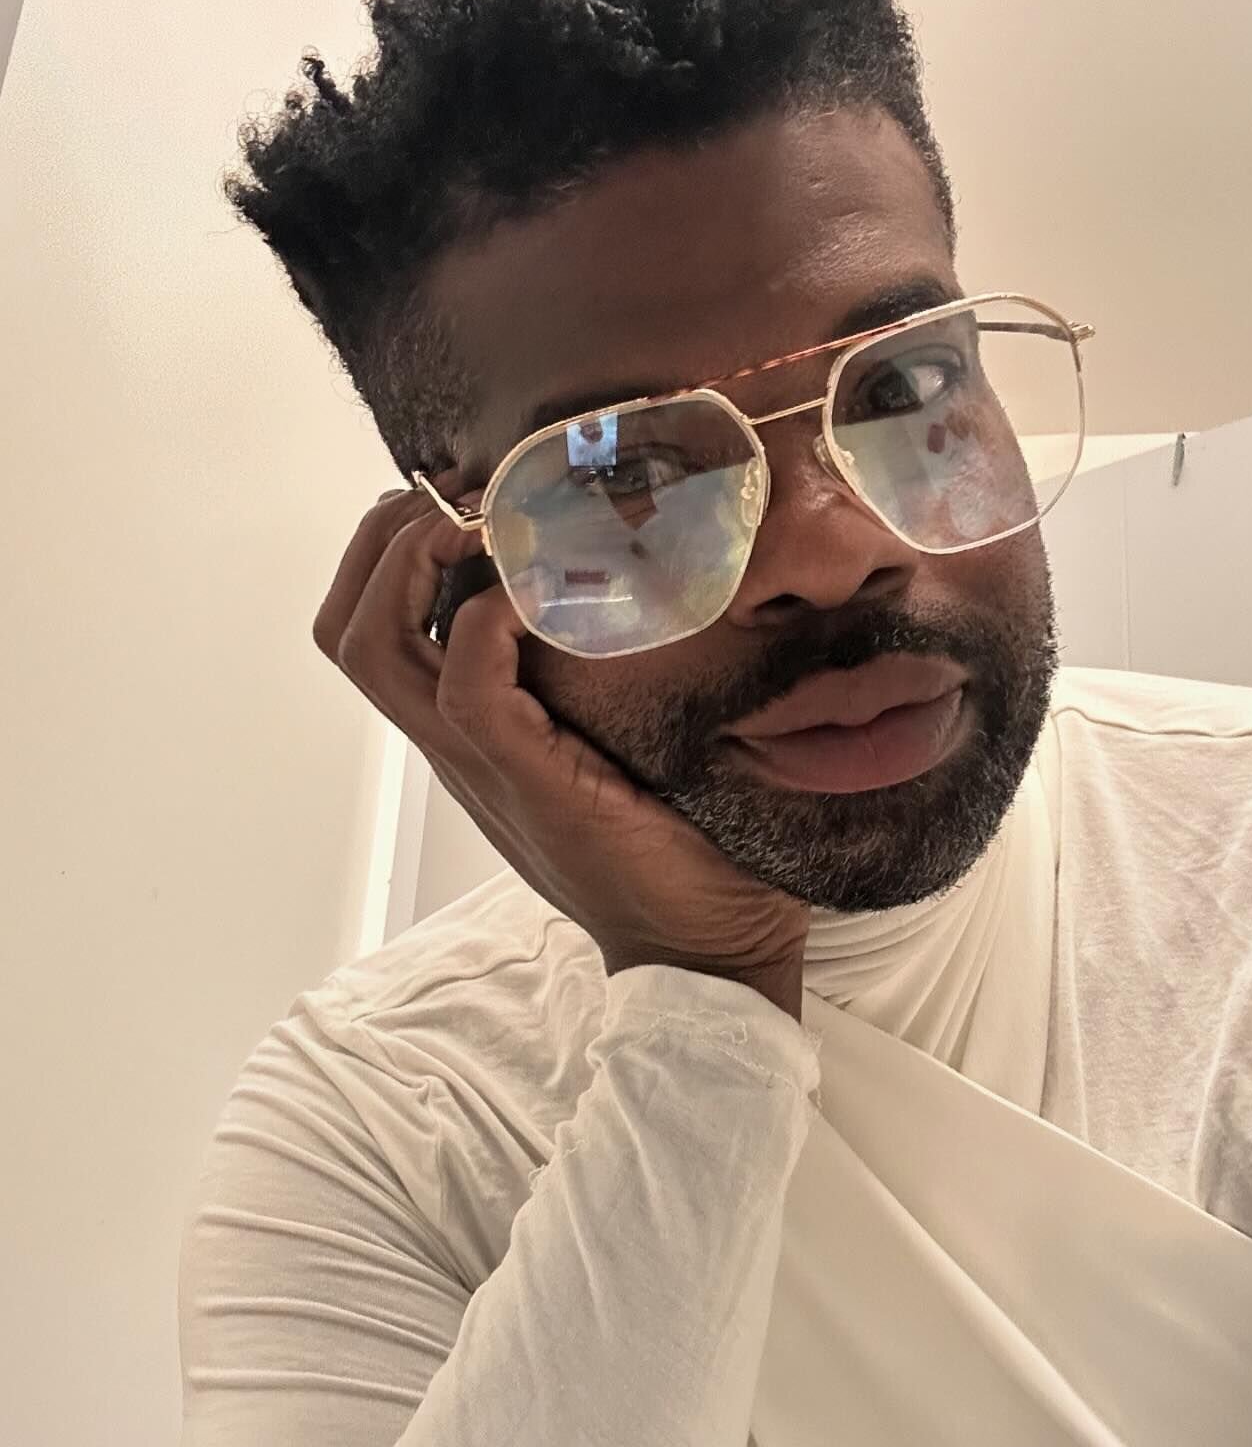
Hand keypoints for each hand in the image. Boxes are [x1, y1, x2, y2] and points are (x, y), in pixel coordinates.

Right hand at [312, 470, 810, 1019]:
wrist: (706, 947)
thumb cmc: (681, 845)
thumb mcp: (624, 737)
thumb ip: (601, 674)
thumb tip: (644, 584)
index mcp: (470, 736)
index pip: (372, 631)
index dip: (391, 552)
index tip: (462, 501)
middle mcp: (456, 748)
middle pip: (349, 630)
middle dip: (384, 539)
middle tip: (456, 499)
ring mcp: (483, 767)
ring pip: (376, 651)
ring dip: (413, 565)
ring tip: (475, 526)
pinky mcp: (531, 782)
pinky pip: (469, 693)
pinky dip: (485, 628)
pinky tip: (530, 598)